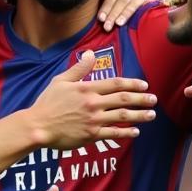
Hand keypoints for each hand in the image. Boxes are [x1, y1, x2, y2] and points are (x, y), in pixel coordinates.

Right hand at [30, 50, 155, 149]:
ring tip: (151, 115)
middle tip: (154, 100)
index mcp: (87, 88)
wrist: (38, 126)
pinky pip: (112, 133)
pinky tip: (135, 131)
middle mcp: (93, 103)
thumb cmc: (47, 103)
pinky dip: (126, 132)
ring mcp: (93, 120)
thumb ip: (79, 69)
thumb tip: (91, 55)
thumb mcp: (61, 81)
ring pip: (122, 116)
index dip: (132, 84)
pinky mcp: (90, 135)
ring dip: (139, 115)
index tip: (144, 85)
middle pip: (123, 99)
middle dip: (142, 99)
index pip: (116, 84)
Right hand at [97, 0, 149, 30]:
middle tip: (107, 26)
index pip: (138, 0)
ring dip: (108, 5)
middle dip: (115, 13)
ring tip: (101, 19)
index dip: (127, 12)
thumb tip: (143, 34)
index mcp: (139, 2)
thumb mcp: (127, 33)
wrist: (100, 33)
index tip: (119, 24)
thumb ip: (135, 29)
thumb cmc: (117, 35)